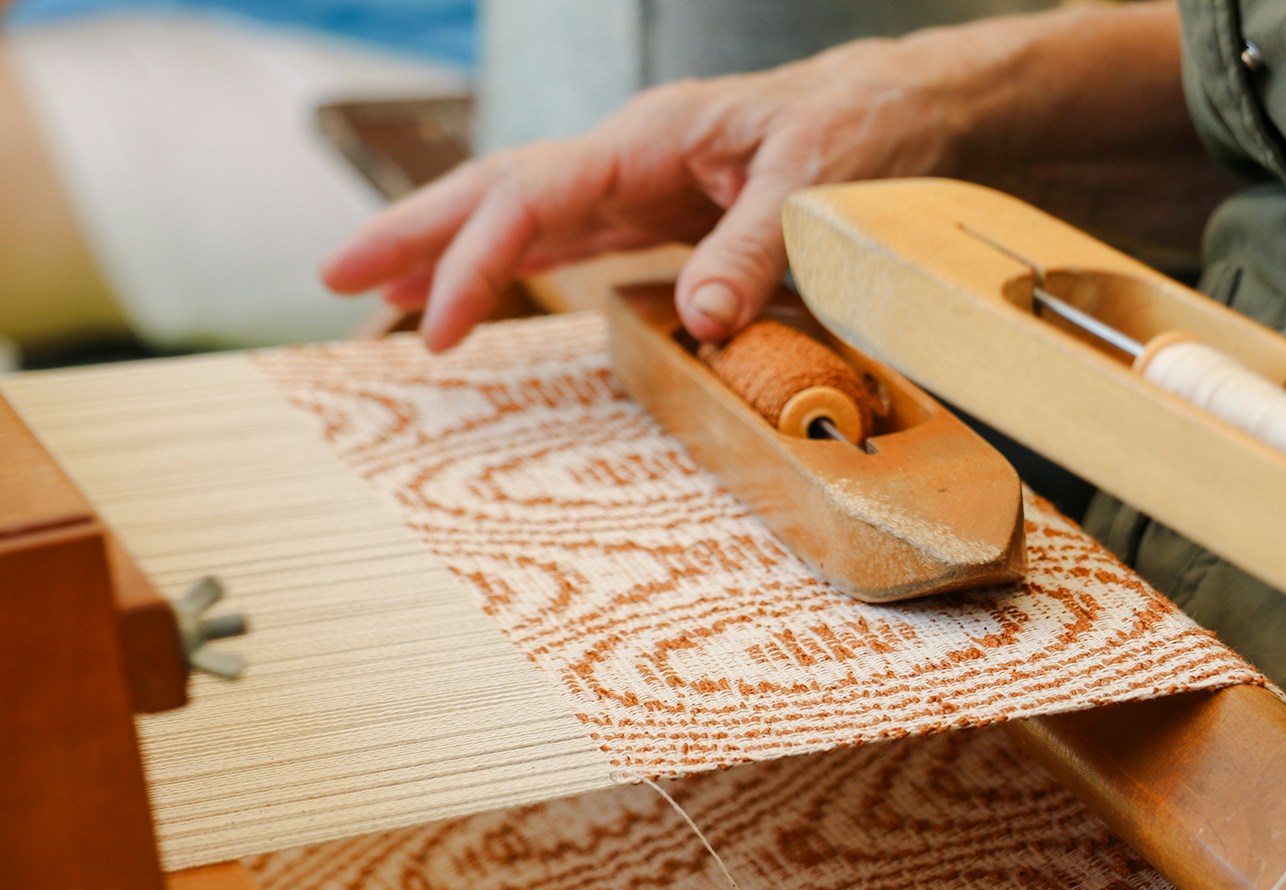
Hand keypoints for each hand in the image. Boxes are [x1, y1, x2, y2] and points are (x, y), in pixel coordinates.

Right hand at [320, 35, 968, 350]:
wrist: (895, 110)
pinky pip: (561, 234)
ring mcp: (634, 181)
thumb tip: (701, 322)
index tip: (438, 330)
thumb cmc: (860, 132)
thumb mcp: (818, 189)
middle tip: (335, 277)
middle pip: (496, 188)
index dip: (476, 262)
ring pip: (517, 209)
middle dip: (414, 233)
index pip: (534, 198)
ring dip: (446, 249)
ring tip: (376, 297)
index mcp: (649, 141)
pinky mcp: (653, 208)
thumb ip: (755, 250)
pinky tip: (473, 290)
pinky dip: (509, 262)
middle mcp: (626, 155)